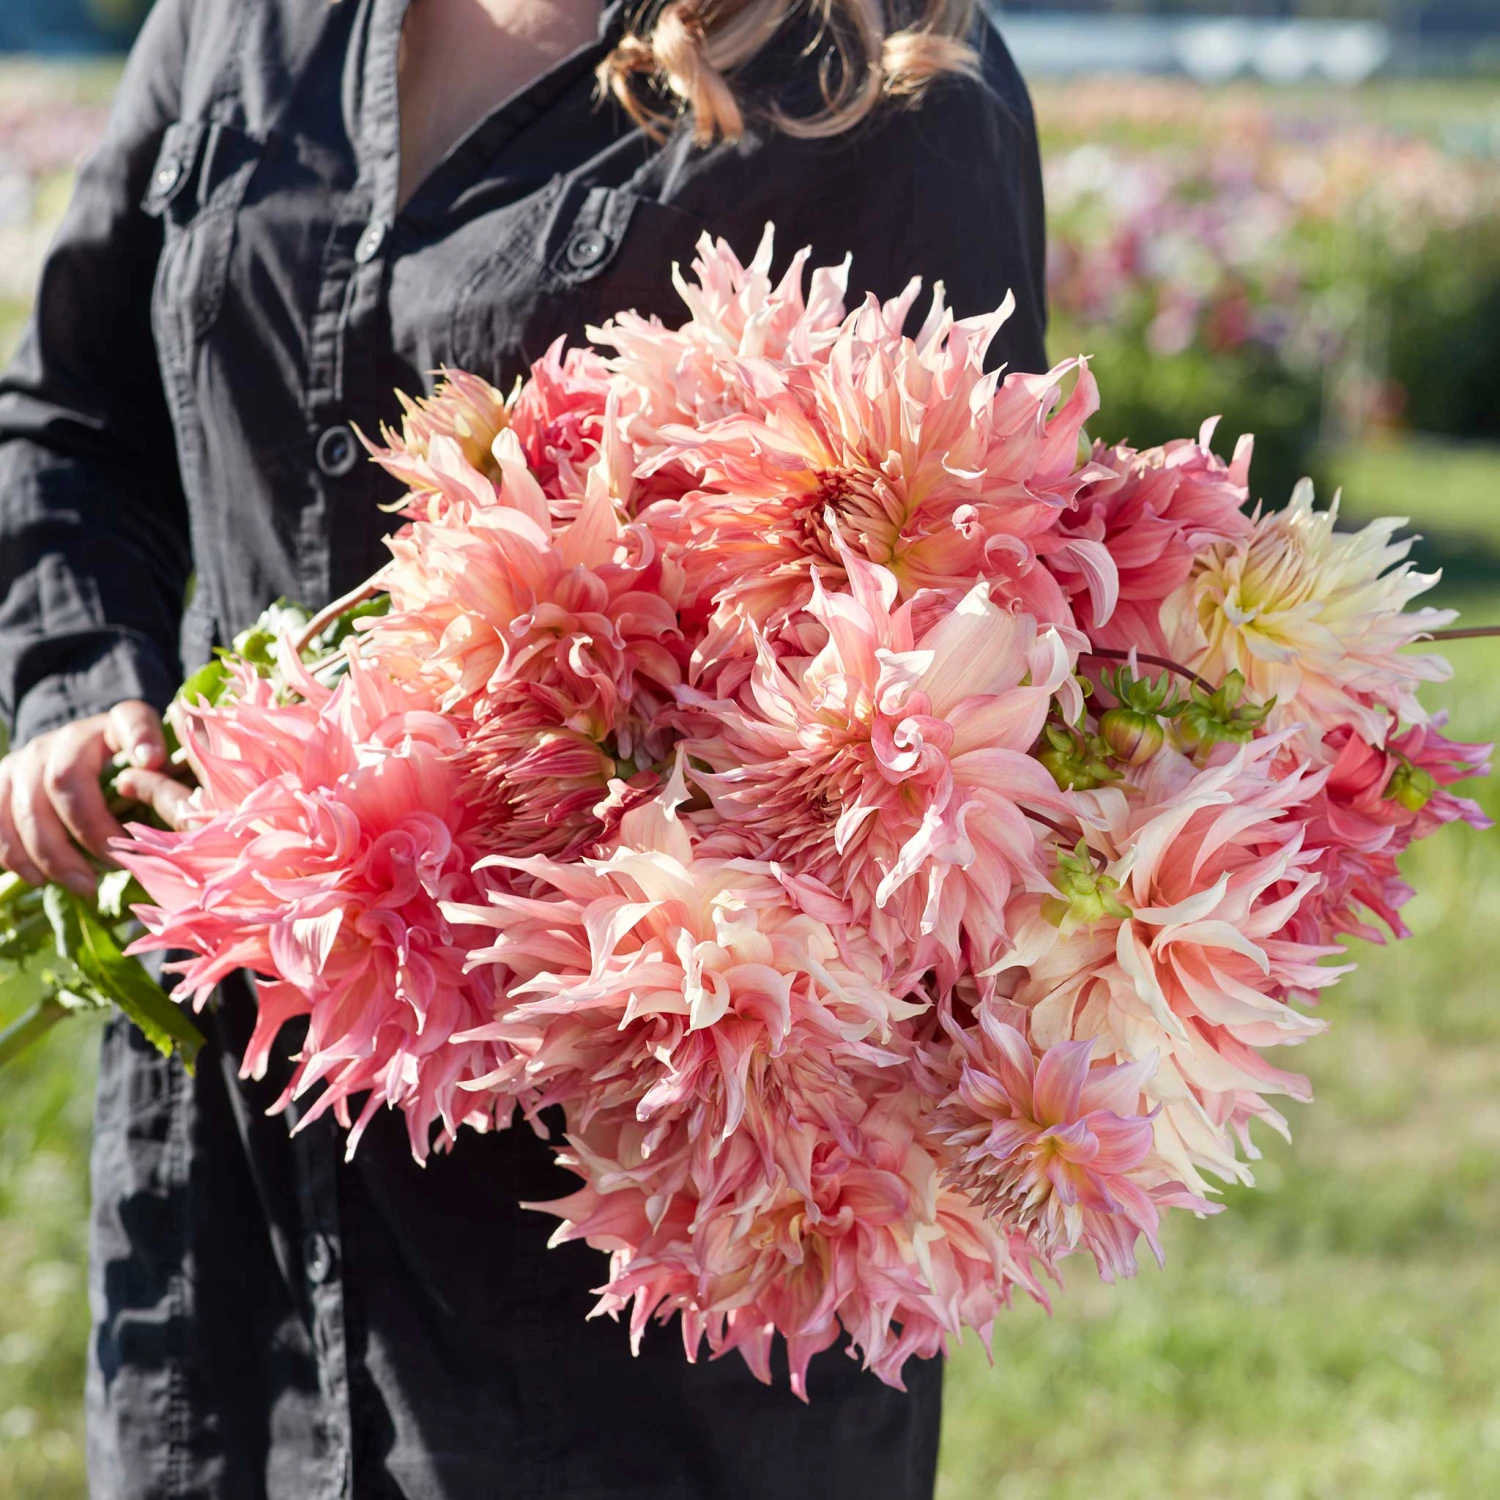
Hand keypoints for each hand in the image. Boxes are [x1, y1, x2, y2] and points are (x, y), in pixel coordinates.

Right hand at [0, 701, 189, 896]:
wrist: (78, 768)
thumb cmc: (131, 780)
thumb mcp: (156, 776)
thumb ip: (169, 785)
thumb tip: (187, 813)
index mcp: (116, 728)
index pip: (130, 720)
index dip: (140, 738)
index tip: (153, 762)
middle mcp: (68, 738)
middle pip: (66, 779)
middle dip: (90, 829)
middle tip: (117, 863)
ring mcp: (28, 760)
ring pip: (27, 808)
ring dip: (54, 855)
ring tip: (85, 885)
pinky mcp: (2, 785)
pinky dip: (15, 857)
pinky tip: (42, 880)